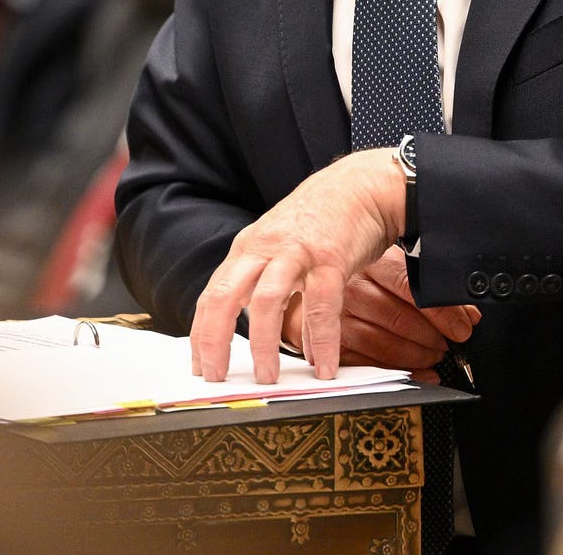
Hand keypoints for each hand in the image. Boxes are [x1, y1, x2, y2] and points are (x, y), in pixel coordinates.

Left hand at [189, 148, 401, 384]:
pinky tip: (323, 364)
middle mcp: (264, 248)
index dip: (202, 333)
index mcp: (248, 249)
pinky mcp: (329, 257)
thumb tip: (260, 326)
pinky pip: (321, 306)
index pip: (212, 295)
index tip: (201, 366)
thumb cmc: (322, 220)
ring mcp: (295, 252)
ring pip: (266, 301)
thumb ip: (265, 278)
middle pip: (224, 296)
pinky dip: (321, 340)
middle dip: (215, 340)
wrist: (361, 185)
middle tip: (217, 377)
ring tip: (269, 377)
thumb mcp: (280, 244)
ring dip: (264, 345)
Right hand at [280, 246, 478, 380]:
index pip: (412, 288)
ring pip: (381, 342)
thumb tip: (469, 315)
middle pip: (398, 317)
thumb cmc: (359, 277)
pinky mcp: (327, 341)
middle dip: (431, 338)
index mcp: (370, 263)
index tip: (462, 329)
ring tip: (433, 358)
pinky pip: (364, 362)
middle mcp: (349, 287)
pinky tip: (415, 373)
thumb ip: (433, 290)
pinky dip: (395, 373)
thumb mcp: (396, 270)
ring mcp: (335, 316)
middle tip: (448, 346)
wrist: (304, 280)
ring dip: (414, 356)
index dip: (442, 313)